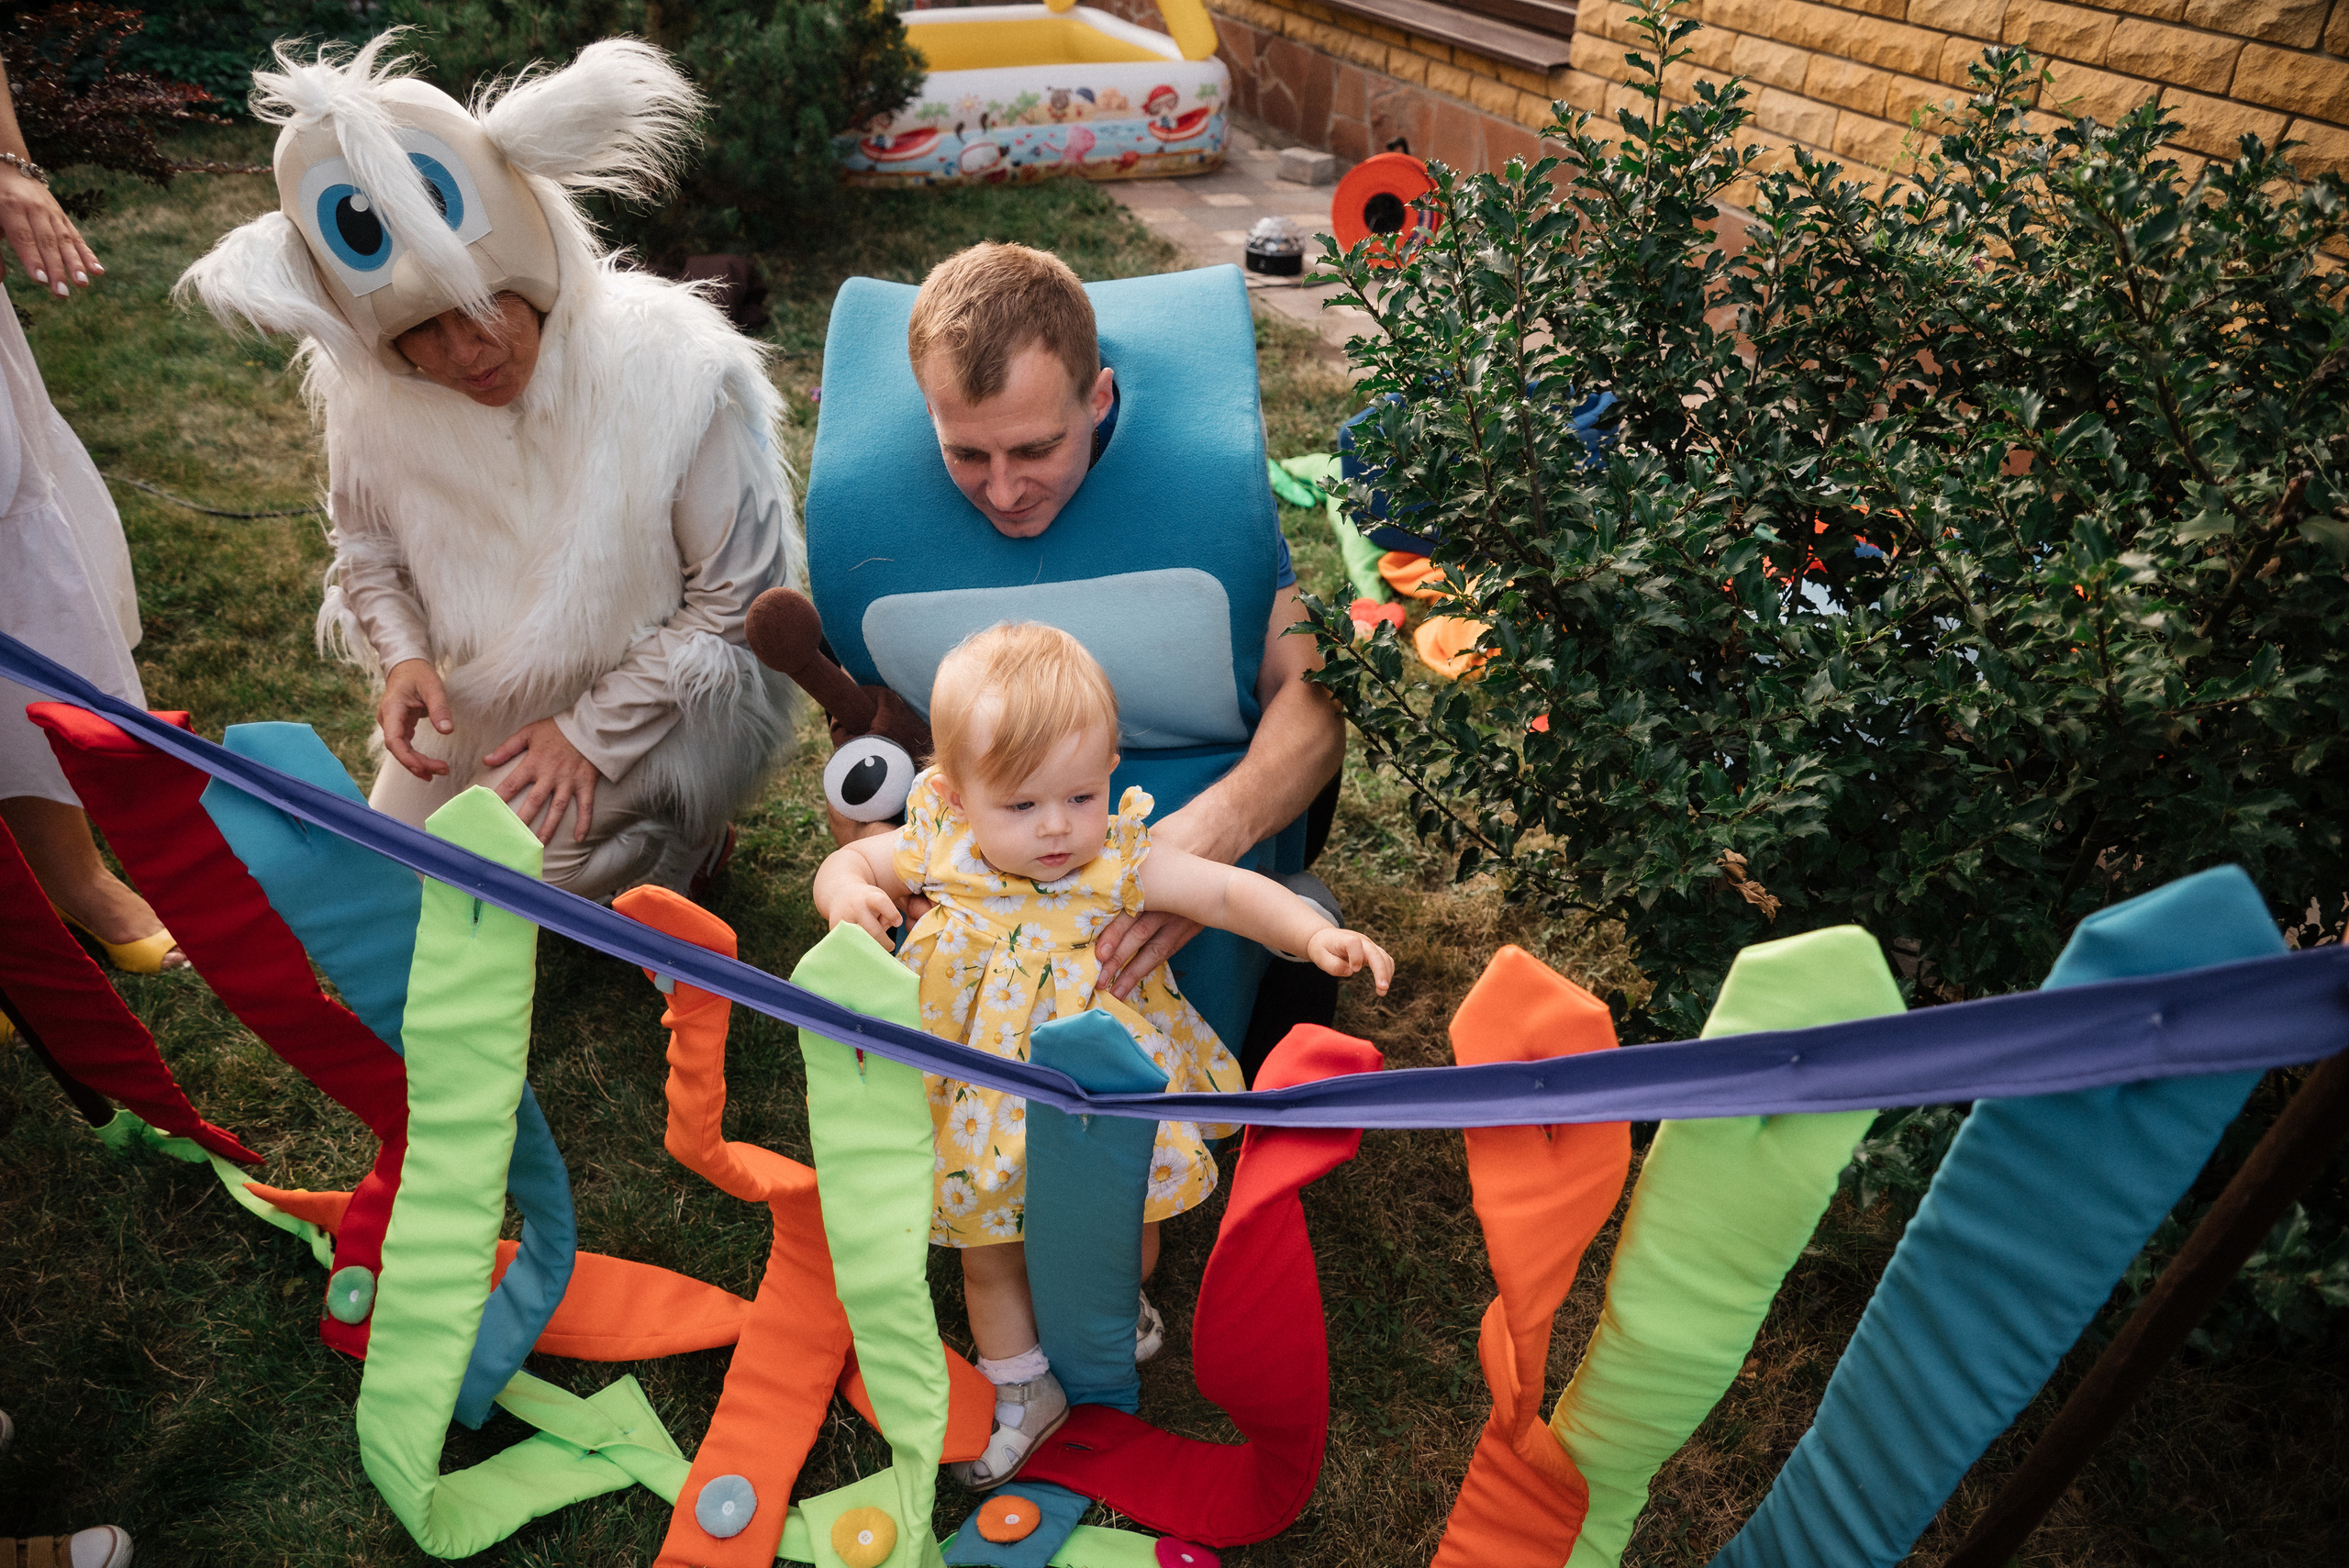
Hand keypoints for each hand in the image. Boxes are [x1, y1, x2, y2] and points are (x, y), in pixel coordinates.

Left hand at [0, 165, 97, 297]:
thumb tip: (0, 279)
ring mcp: (52, 212)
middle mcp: (35, 209)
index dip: (33, 258)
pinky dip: (88, 254)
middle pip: (48, 242)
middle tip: (61, 292)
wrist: (9, 168)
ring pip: (65, 240)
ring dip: (76, 264)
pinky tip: (98, 270)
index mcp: (10, 207)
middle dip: (56, 269)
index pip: (24, 237)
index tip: (40, 280)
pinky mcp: (62, 216)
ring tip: (83, 283)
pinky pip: (76, 236)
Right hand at [378, 658, 452, 780]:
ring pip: (402, 749)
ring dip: (418, 763)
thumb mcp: (433, 687)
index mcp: (392, 709)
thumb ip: (439, 708)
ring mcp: (392, 723)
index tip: (421, 767)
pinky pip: (406, 745)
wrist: (407, 665)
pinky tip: (429, 766)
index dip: (405, 757)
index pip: (393, 740)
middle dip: (418, 763)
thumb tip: (447, 731)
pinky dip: (417, 756)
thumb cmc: (418, 673)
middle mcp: (388, 719)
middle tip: (442, 771)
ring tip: (439, 772)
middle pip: (398, 748)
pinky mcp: (400, 725)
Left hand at [485, 718, 602, 844]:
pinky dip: (584, 822)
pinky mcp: (586, 784)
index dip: (499, 798)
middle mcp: (550, 775)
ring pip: (557, 809)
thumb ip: (507, 747)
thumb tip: (486, 760)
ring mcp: (569, 782)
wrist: (589, 726)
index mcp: (534, 763)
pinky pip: (586, 806)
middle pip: (534, 802)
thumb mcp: (529, 732)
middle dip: (522, 821)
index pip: (512, 784)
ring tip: (538, 844)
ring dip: (548, 828)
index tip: (488, 813)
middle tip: (512, 838)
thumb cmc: (557, 729)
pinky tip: (579, 838)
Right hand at [824, 883, 902, 945]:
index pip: (881, 903)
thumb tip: (885, 940)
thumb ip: (888, 916)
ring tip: (873, 943)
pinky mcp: (835, 930)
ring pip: (861, 942)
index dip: (891, 914)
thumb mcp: (881, 899)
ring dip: (871, 946)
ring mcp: (843, 920)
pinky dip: (859, 950)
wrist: (840, 895)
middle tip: (890, 946)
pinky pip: (851, 946)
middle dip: (884, 942)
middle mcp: (855, 908)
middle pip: (873, 931)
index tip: (898, 923)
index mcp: (869, 898)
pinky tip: (862, 946)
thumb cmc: (868, 901)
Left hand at [1093, 801, 1226, 999]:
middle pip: (1138, 935)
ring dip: (1132, 971)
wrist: (1214, 841)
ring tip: (1115, 991)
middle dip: (1118, 958)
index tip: (1100, 953)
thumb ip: (1122, 859)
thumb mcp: (1147, 844)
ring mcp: (1178, 918)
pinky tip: (1135, 981)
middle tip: (1099, 977)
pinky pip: (1166, 950)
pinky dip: (1149, 966)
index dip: (1114, 934)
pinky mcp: (1188, 926)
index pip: (1129, 913)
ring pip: (1152, 950)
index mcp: (1151, 885)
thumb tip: (1091, 865)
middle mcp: (1164, 904)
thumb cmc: (1176, 838)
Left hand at [1306, 928, 1393, 994]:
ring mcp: (1369, 946)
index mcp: (1345, 939)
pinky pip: (1386, 960)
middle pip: (1375, 952)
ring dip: (1386, 974)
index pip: (1354, 943)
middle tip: (1382, 988)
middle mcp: (1361, 941)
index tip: (1354, 969)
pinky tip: (1382, 986)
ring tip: (1382, 992)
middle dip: (1381, 970)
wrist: (1327, 938)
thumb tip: (1350, 972)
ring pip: (1384, 957)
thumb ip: (1332, 965)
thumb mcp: (1319, 956)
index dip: (1356, 956)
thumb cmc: (1323, 948)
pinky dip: (1387, 972)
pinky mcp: (1373, 952)